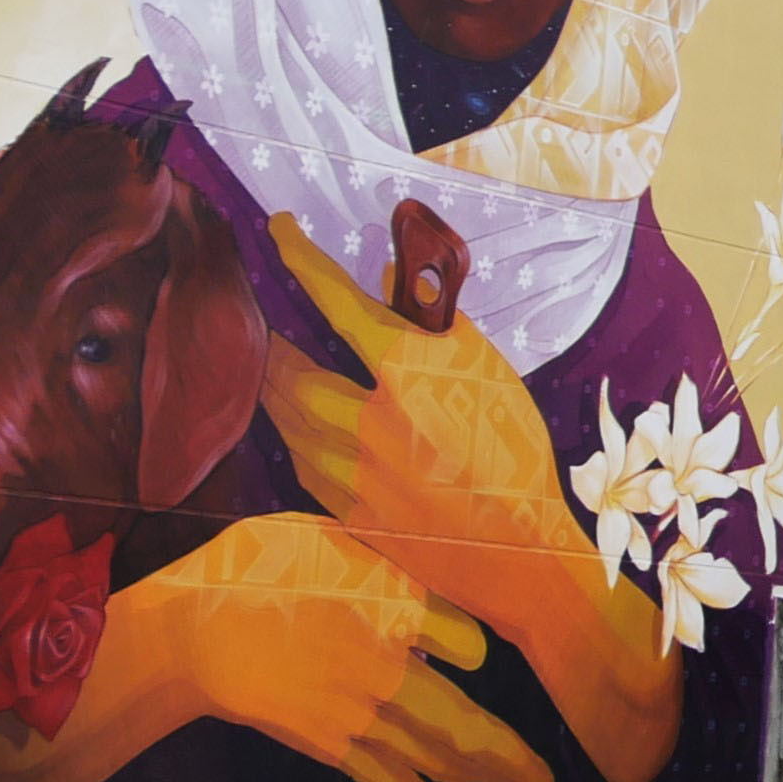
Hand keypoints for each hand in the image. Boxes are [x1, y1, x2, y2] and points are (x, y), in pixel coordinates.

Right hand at [0, 513, 551, 781]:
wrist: (189, 631)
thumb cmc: (255, 568)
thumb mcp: (330, 535)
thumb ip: (387, 554)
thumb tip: (435, 557)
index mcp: (393, 605)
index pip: (468, 642)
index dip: (475, 649)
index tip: (474, 653)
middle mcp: (388, 665)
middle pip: (465, 716)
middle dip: (510, 753)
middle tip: (547, 779)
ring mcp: (359, 711)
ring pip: (436, 753)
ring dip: (484, 777)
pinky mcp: (328, 743)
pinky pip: (385, 778)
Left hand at [256, 213, 681, 781]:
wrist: (519, 551)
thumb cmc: (515, 453)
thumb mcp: (487, 373)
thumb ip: (433, 324)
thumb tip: (385, 283)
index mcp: (413, 374)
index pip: (338, 302)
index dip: (301, 260)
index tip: (276, 230)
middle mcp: (369, 419)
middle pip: (287, 362)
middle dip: (270, 333)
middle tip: (264, 311)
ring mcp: (349, 471)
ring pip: (282, 412)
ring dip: (273, 381)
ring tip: (275, 361)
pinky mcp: (341, 509)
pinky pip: (295, 456)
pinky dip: (290, 429)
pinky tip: (299, 421)